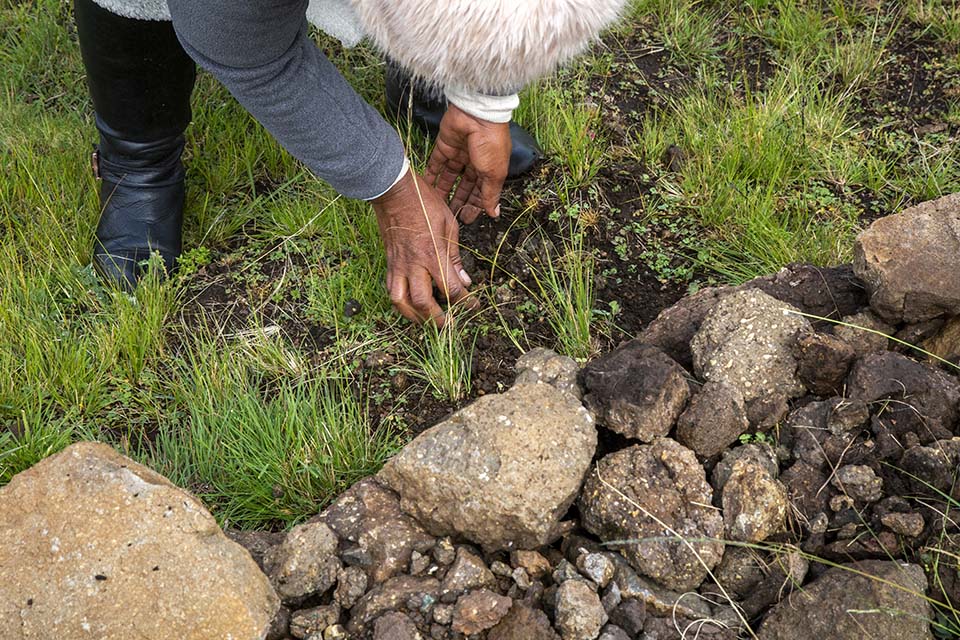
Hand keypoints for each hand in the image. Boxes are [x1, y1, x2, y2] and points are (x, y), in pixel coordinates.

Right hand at [371, 168, 474, 324]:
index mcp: (433, 255)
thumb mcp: (449, 225)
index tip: (473, 306)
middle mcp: (414, 265)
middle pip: (424, 304)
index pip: (451, 289)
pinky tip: (410, 305)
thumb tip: (464, 281)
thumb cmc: (424, 203)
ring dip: (415, 317)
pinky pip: (391, 290)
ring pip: (402, 303)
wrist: (393, 191)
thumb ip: (455, 256)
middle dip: (437, 319)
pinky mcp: (388, 263)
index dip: (464, 302)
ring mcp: (398, 265)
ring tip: (426, 321)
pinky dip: (401, 303)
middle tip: (448, 325)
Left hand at [425, 103, 510, 223]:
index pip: (481, 191)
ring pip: (450, 176)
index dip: (474, 205)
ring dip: (444, 190)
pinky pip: (436, 163)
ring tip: (436, 205)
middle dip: (458, 200)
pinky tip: (426, 188)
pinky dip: (431, 175)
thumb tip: (494, 213)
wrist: (476, 114)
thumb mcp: (494, 173)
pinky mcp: (444, 146)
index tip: (467, 219)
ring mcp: (459, 153)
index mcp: (490, 168)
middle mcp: (475, 162)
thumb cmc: (490, 143)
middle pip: (465, 185)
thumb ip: (491, 194)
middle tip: (450, 215)